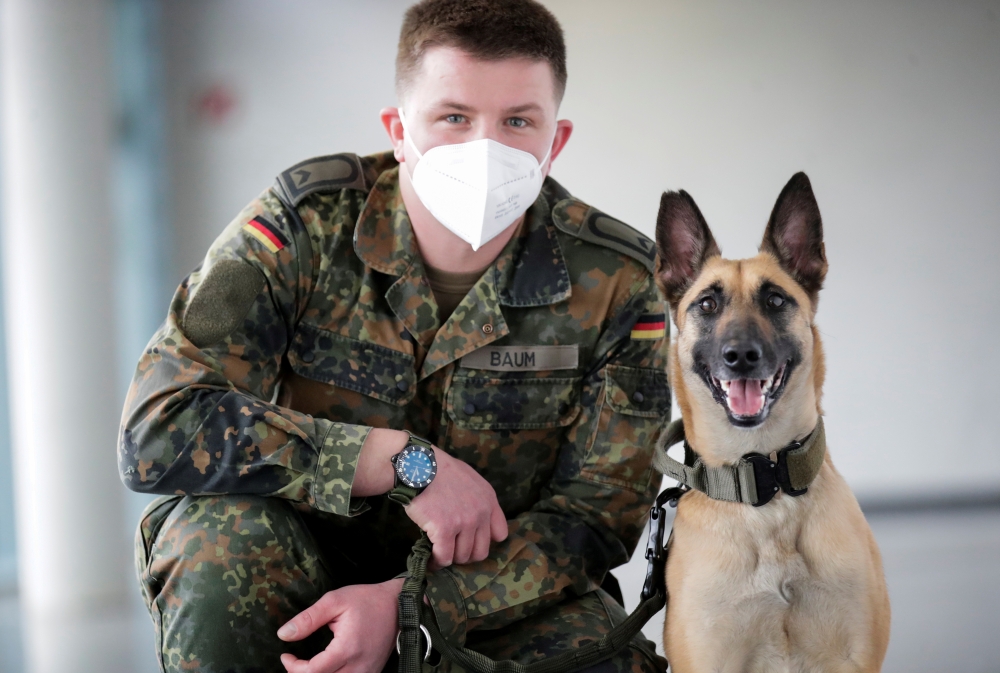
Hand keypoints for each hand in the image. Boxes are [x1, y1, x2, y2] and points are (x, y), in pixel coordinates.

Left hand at [277, 578, 403, 672]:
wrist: (399, 605)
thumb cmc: (367, 600)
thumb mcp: (334, 601)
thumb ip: (308, 619)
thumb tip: (283, 634)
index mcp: (347, 649)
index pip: (312, 672)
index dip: (293, 667)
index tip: (286, 655)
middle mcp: (358, 667)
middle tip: (295, 662)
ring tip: (308, 666)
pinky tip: (326, 668)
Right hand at [405, 449, 507, 569]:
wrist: (419, 465)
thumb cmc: (440, 470)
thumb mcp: (470, 479)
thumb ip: (478, 499)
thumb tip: (475, 521)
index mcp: (488, 500)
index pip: (500, 534)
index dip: (484, 541)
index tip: (470, 541)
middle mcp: (480, 513)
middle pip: (480, 551)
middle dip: (466, 554)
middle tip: (452, 550)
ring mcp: (464, 522)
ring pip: (462, 556)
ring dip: (450, 557)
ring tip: (439, 552)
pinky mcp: (444, 529)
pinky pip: (444, 557)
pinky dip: (437, 561)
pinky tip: (431, 558)